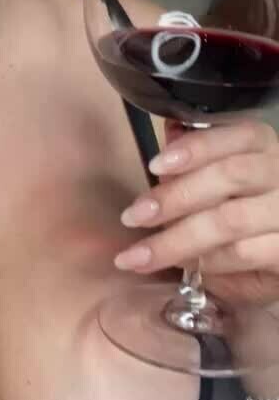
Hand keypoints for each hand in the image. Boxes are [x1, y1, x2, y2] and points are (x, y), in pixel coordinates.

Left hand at [113, 117, 278, 307]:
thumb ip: (199, 156)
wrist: (276, 253)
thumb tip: (170, 132)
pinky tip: (181, 267)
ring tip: (141, 255)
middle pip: (230, 176)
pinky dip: (207, 261)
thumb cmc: (245, 209)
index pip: (236, 136)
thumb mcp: (222, 178)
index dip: (196, 148)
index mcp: (263, 147)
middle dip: (175, 196)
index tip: (154, 165)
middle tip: (134, 216)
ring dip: (178, 238)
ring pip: (231, 220)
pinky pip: (243, 254)